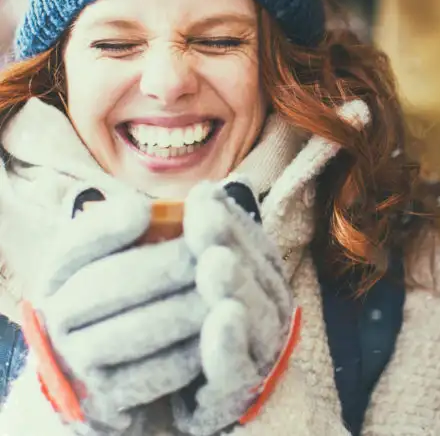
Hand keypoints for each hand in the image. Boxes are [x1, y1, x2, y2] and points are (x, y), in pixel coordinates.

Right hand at [24, 190, 205, 433]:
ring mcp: (78, 357)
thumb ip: (141, 224)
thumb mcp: (127, 253)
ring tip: (225, 293)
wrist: (119, 361)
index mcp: (62, 272)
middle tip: (216, 253)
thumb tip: (172, 201)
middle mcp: (59, 314)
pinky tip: (217, 333)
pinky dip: (186, 353)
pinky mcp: (105, 393)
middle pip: (109, 286)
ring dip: (184, 311)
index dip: (106, 227)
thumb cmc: (132, 291)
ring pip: (132, 332)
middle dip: (168, 266)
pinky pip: (150, 375)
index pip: (75, 245)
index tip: (144, 210)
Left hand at [172, 180, 296, 435]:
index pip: (250, 244)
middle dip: (230, 244)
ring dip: (235, 287)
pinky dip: (230, 344)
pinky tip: (223, 318)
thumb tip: (207, 189)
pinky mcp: (240, 392)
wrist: (208, 398)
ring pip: (251, 316)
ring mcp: (260, 352)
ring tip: (216, 262)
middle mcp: (269, 312)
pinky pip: (237, 368)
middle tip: (207, 218)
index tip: (202, 195)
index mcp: (262, 280)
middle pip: (252, 274)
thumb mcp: (210, 281)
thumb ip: (215, 241)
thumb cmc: (206, 330)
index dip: (228, 219)